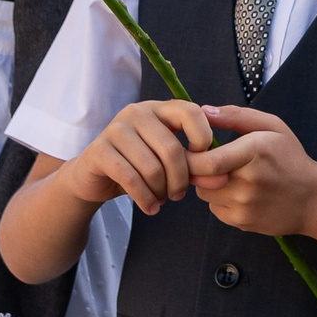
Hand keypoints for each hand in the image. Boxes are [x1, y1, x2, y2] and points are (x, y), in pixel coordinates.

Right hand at [56, 99, 213, 215]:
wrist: (95, 178)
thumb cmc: (139, 167)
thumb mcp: (171, 165)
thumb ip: (197, 168)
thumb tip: (222, 179)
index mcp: (159, 108)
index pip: (190, 112)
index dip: (203, 138)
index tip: (202, 164)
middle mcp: (137, 112)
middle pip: (172, 148)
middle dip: (181, 179)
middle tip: (179, 196)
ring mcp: (116, 129)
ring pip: (152, 167)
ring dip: (161, 192)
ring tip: (162, 200)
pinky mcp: (99, 150)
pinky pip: (130, 178)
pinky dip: (145, 198)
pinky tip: (150, 207)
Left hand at [190, 104, 316, 237]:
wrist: (313, 199)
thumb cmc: (290, 158)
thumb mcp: (273, 127)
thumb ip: (236, 116)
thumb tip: (204, 110)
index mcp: (256, 152)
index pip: (209, 161)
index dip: (193, 156)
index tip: (194, 149)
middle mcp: (249, 181)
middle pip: (201, 178)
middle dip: (197, 168)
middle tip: (206, 160)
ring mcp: (246, 205)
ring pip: (205, 193)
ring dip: (209, 183)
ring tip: (231, 176)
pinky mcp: (242, 222)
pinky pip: (215, 208)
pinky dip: (221, 200)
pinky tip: (240, 193)